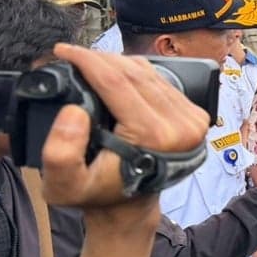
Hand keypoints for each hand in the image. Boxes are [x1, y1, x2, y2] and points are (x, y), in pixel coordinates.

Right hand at [41, 44, 209, 256]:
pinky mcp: (196, 116)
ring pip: (149, 73)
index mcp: (154, 136)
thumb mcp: (64, 185)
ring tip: (89, 61)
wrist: (130, 207)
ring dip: (117, 62)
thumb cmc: (97, 194)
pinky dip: (136, 72)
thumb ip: (60, 153)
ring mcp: (193, 120)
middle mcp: (181, 125)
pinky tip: (116, 73)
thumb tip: (73, 111)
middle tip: (73, 53)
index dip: (86, 60)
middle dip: (99, 58)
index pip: (116, 81)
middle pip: (134, 73)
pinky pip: (162, 81)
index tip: (63, 50)